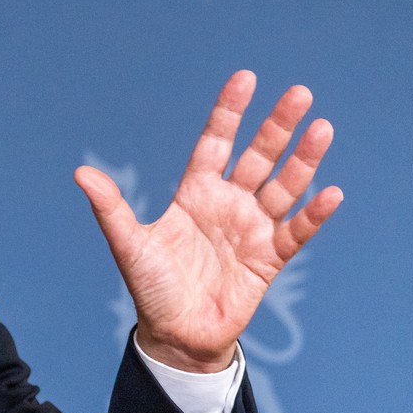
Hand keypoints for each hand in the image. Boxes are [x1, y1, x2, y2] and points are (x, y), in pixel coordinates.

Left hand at [74, 71, 342, 372]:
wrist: (176, 335)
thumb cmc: (151, 287)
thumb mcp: (129, 244)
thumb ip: (111, 208)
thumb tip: (80, 173)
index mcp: (195, 193)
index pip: (216, 143)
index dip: (229, 112)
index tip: (245, 78)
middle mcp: (228, 203)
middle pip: (257, 156)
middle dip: (277, 126)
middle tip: (299, 92)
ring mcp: (252, 228)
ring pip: (283, 186)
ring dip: (303, 160)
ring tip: (321, 128)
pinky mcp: (271, 257)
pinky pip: (297, 231)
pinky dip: (314, 214)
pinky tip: (331, 193)